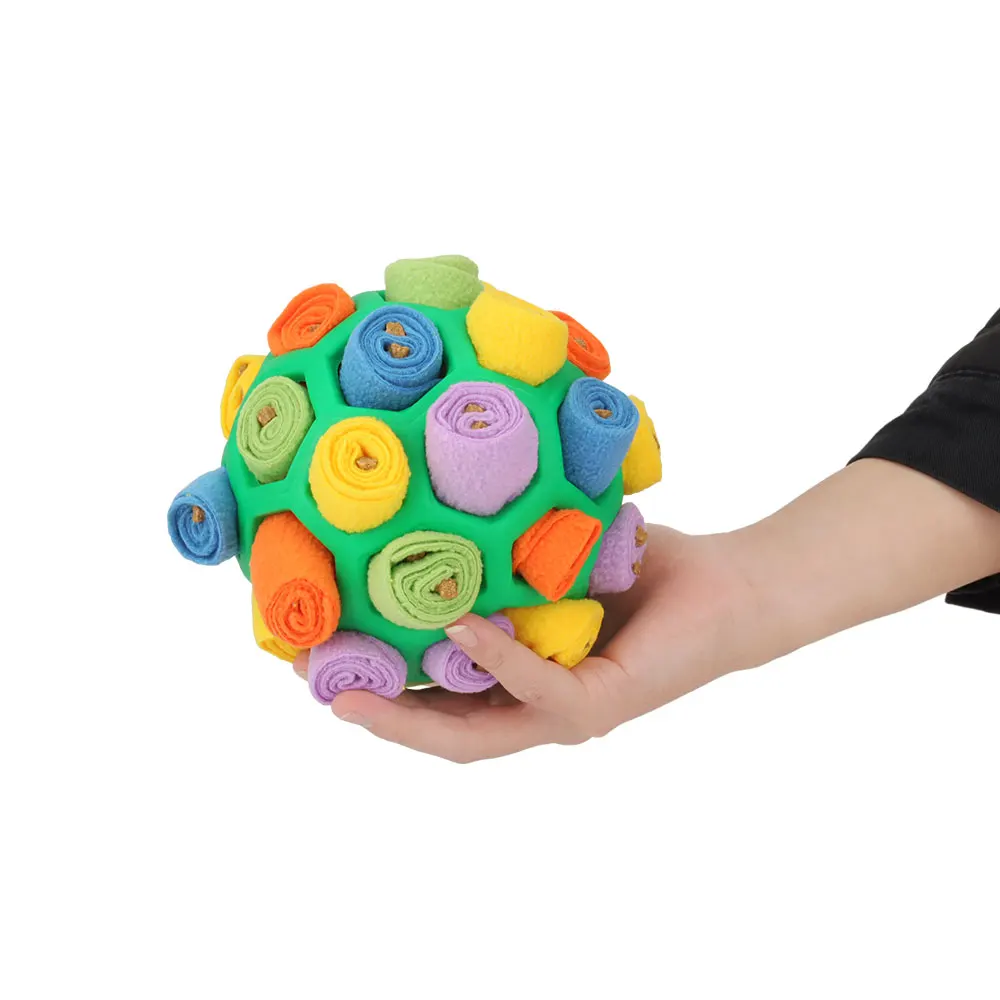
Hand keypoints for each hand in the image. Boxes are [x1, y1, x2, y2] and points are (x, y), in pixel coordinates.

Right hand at [294, 525, 754, 761]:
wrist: (724, 586)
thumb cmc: (638, 570)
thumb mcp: (548, 558)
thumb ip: (497, 556)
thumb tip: (425, 508)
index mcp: (514, 680)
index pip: (431, 696)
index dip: (371, 684)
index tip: (313, 653)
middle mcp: (531, 708)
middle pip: (434, 728)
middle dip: (369, 710)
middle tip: (307, 682)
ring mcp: (563, 715)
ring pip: (469, 733)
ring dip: (405, 711)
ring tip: (347, 688)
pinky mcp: (597, 705)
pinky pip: (532, 685)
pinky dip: (491, 656)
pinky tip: (455, 625)